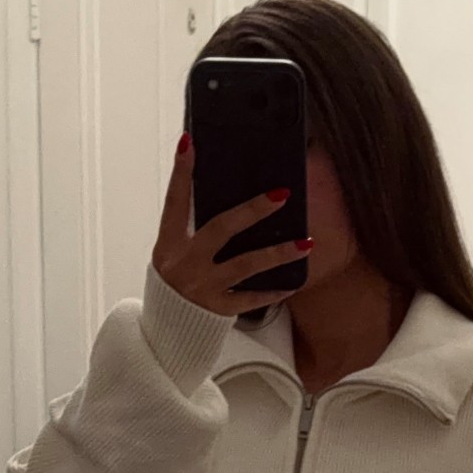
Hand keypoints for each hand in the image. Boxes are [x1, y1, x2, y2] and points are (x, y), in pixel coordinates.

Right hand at [153, 132, 310, 315]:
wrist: (167, 329)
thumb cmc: (176, 280)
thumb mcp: (173, 251)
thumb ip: (192, 227)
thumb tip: (228, 197)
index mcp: (169, 242)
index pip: (175, 201)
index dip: (181, 173)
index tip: (190, 143)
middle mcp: (185, 262)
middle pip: (222, 229)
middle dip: (252, 210)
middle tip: (281, 195)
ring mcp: (203, 286)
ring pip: (246, 265)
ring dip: (278, 252)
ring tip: (305, 242)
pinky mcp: (219, 309)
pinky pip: (252, 298)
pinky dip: (273, 291)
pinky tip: (294, 283)